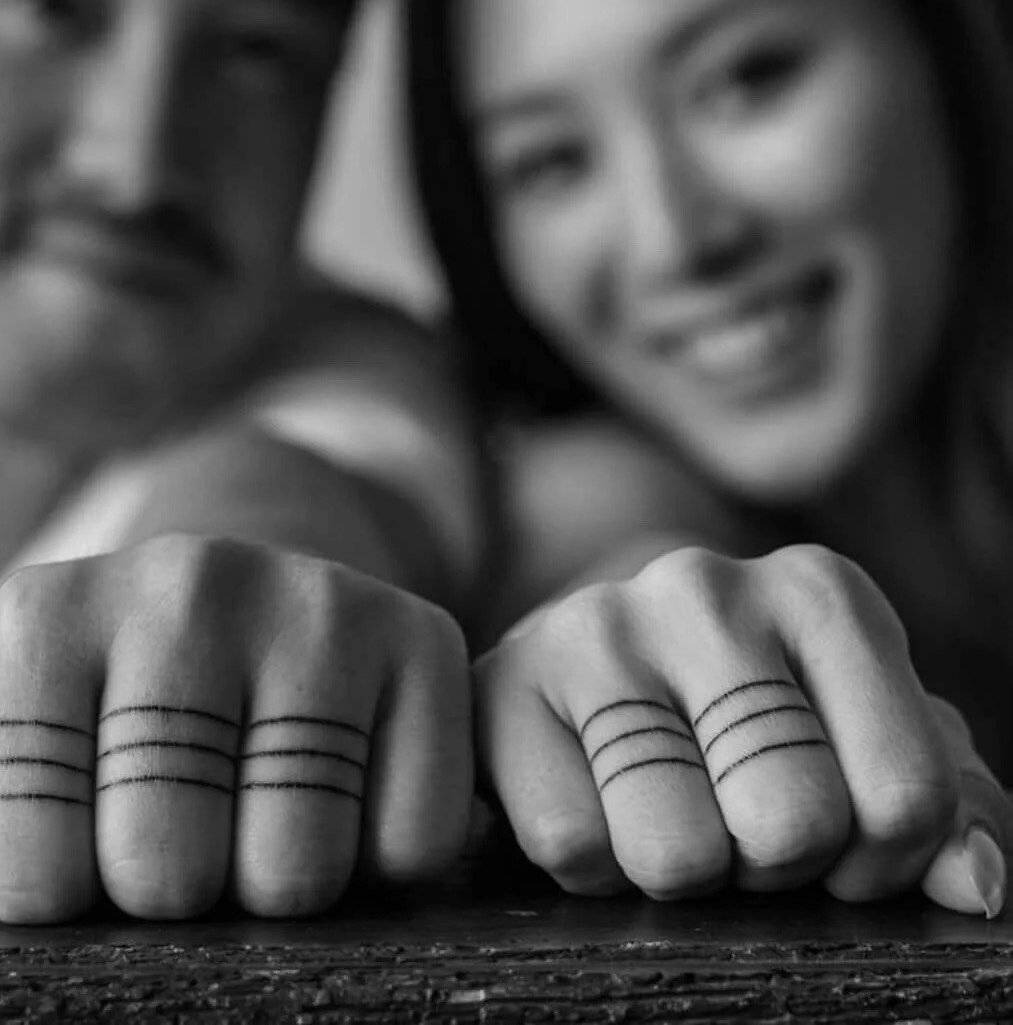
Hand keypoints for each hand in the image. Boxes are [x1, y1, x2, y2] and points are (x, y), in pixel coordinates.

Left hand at [0, 533, 471, 921]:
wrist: (234, 592)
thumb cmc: (89, 689)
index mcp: (47, 612)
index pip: (25, 863)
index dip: (52, 898)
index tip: (74, 852)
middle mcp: (187, 578)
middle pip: (167, 869)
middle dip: (167, 894)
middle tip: (178, 841)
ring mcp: (317, 599)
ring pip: (298, 866)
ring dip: (273, 885)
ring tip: (252, 821)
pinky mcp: (422, 632)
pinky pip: (414, 837)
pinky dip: (381, 861)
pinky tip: (344, 800)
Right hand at [476, 543, 1008, 914]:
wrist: (592, 663)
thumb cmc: (750, 716)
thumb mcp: (864, 740)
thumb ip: (945, 805)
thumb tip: (973, 885)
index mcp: (822, 592)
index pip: (907, 796)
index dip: (877, 861)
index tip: (835, 839)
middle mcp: (707, 585)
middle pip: (793, 822)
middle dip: (772, 864)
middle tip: (736, 820)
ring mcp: (599, 624)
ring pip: (677, 851)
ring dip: (682, 868)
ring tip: (664, 805)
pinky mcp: (506, 680)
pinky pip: (575, 849)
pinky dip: (595, 865)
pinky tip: (595, 798)